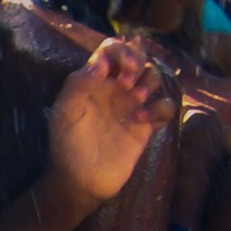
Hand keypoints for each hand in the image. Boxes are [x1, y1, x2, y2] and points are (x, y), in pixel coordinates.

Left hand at [46, 36, 175, 207]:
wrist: (81, 180)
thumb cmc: (67, 145)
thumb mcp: (65, 113)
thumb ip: (78, 84)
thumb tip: (101, 64)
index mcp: (93, 81)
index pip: (111, 50)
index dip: (120, 51)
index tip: (119, 69)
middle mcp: (113, 89)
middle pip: (137, 57)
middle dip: (137, 62)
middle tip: (127, 83)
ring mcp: (131, 105)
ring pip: (153, 77)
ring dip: (149, 82)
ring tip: (134, 100)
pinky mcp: (146, 125)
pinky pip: (165, 106)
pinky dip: (159, 108)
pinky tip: (140, 121)